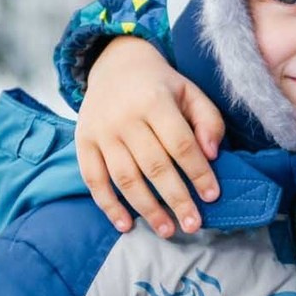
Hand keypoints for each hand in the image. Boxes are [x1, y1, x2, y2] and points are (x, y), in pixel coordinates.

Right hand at [79, 36, 226, 236]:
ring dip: (146, 208)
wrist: (115, 64)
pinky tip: (126, 225)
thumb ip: (208, 120)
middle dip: (176, 199)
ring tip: (167, 230)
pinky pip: (93, 180)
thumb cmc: (161, 85)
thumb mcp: (190, 92)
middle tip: (193, 224)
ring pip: (125, 178)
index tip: (212, 196)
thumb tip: (212, 155)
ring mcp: (101, 131)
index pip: (180, 144)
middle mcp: (124, 117)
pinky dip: (108, 205)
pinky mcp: (83, 142)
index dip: (198, 172)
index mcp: (154, 101)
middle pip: (154, 166)